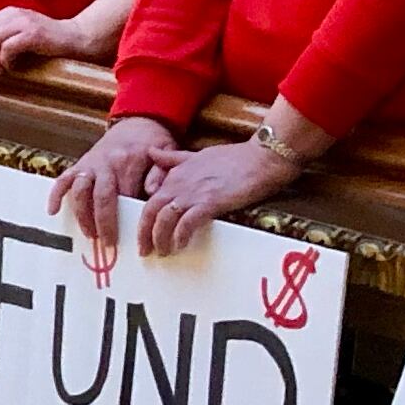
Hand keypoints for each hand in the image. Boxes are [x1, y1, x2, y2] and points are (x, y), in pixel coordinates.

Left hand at [0, 6, 107, 73]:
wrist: (77, 38)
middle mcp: (13, 14)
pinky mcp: (34, 34)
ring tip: (1, 70)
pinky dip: (6, 61)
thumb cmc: (47, 40)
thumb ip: (0, 30)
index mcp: (8, 13)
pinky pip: (7, 48)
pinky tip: (13, 67)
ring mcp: (24, 23)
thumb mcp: (20, 31)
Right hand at [53, 117, 181, 267]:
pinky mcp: (80, 164)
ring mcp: (90, 163)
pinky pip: (64, 179)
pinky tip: (53, 211)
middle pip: (101, 196)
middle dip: (103, 223)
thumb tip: (151, 192)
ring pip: (80, 190)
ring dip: (82, 214)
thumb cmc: (155, 142)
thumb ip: (161, 172)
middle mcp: (106, 163)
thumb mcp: (167, 151)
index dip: (128, 218)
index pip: (127, 195)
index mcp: (129, 161)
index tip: (133, 238)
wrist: (139, 121)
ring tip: (89, 233)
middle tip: (107, 244)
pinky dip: (56, 194)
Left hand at [137, 135, 302, 255]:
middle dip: (144, 234)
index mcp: (176, 174)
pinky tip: (180, 245)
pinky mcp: (210, 202)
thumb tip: (151, 152)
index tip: (143, 234)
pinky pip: (187, 223)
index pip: (150, 199)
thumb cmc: (234, 158)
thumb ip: (172, 158)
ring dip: (160, 239)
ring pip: (164, 219)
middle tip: (144, 251)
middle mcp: (179, 183)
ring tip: (162, 253)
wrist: (261, 158)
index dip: (144, 219)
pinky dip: (180, 236)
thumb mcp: (196, 154)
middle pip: (149, 211)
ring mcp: (193, 193)